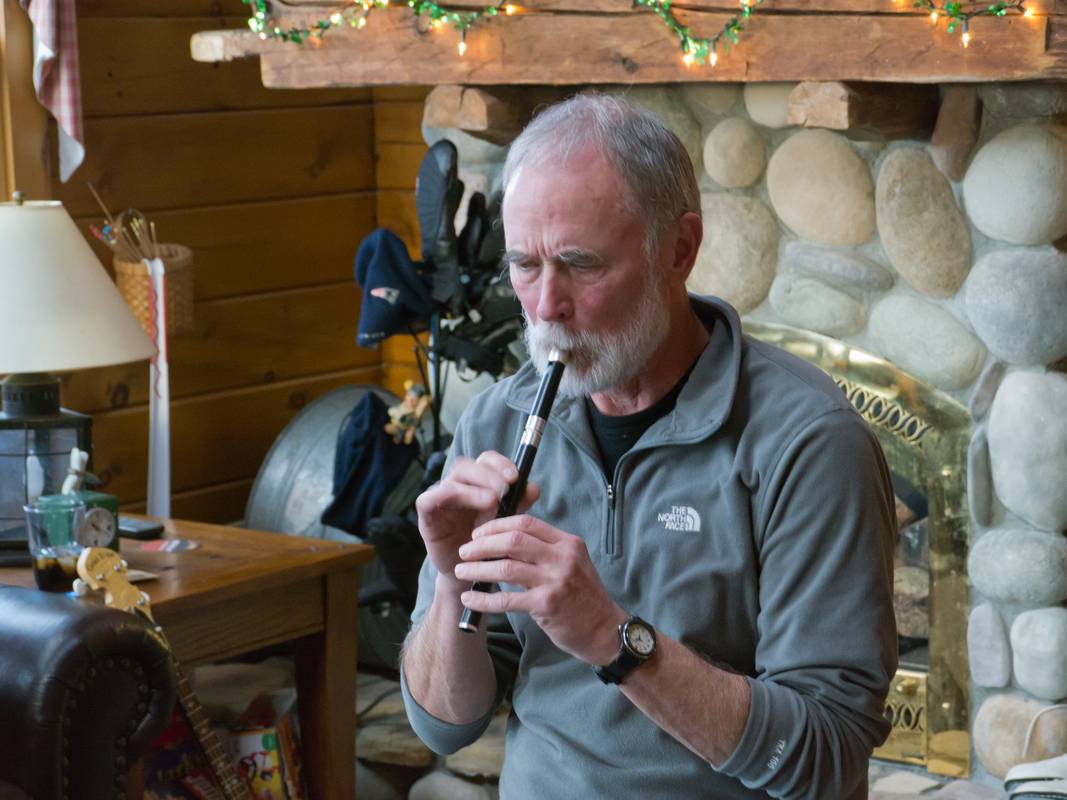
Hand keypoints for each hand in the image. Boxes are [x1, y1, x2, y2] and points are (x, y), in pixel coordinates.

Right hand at [414, 451, 539, 589]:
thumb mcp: (507, 521)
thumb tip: (533, 488)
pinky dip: (440, 495)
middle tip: (506, 486)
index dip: (500, 463)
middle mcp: (458, 487)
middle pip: (468, 466)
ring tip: (492, 500)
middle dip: (488, 474)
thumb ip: (519, 503)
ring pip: (452, 481)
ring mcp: (440, 500)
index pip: (486, 461)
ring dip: (473, 488)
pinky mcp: (427, 516)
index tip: (515, 476)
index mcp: (478, 483)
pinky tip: (457, 500)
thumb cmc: (489, 543)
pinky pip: (426, 500)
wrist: (472, 572)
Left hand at [453, 514, 626, 664]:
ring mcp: (555, 581)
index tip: (479, 532)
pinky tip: (470, 598)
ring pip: (506, 567)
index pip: (527, 522)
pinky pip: (506, 599)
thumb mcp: (572, 563)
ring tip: (461, 571)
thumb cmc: (583, 597)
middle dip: (482, 544)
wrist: (605, 630)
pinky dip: (483, 598)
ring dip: (478, 568)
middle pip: (513, 540)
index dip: (498, 525)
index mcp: (568, 543)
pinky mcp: (547, 605)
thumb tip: (506, 540)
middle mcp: (563, 558)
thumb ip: (546, 550)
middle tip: (464, 550)